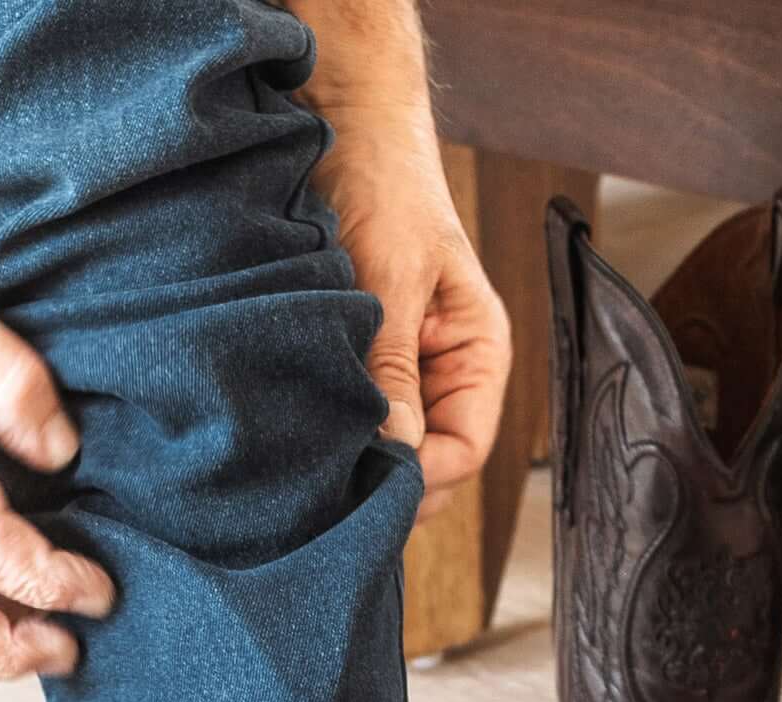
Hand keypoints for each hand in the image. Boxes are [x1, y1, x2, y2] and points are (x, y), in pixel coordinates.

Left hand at [314, 120, 512, 519]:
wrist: (347, 129)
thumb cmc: (386, 188)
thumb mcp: (392, 277)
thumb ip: (394, 365)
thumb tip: (395, 452)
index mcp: (479, 354)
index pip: (465, 449)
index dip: (421, 476)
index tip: (367, 481)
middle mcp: (448, 374)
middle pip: (430, 463)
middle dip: (389, 478)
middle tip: (329, 492)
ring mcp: (406, 375)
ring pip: (391, 449)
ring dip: (356, 460)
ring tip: (312, 468)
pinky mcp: (364, 368)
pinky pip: (357, 421)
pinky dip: (334, 435)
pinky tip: (302, 439)